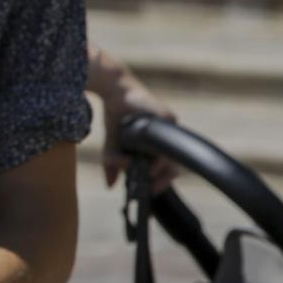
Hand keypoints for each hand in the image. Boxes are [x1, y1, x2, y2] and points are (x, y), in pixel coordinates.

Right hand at [92, 55, 177, 189]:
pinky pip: (168, 139)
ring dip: (159, 166)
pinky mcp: (168, 117)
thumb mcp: (112, 143)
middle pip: (173, 166)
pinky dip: (160, 151)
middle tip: (148, 183)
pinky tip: (149, 156)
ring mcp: (168, 128)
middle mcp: (165, 138)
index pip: (165, 170)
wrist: (115, 90)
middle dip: (162, 179)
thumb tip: (110, 186)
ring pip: (170, 155)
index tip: (150, 191)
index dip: (160, 183)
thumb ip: (112, 163)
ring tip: (144, 170)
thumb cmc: (116, 116)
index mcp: (155, 147)